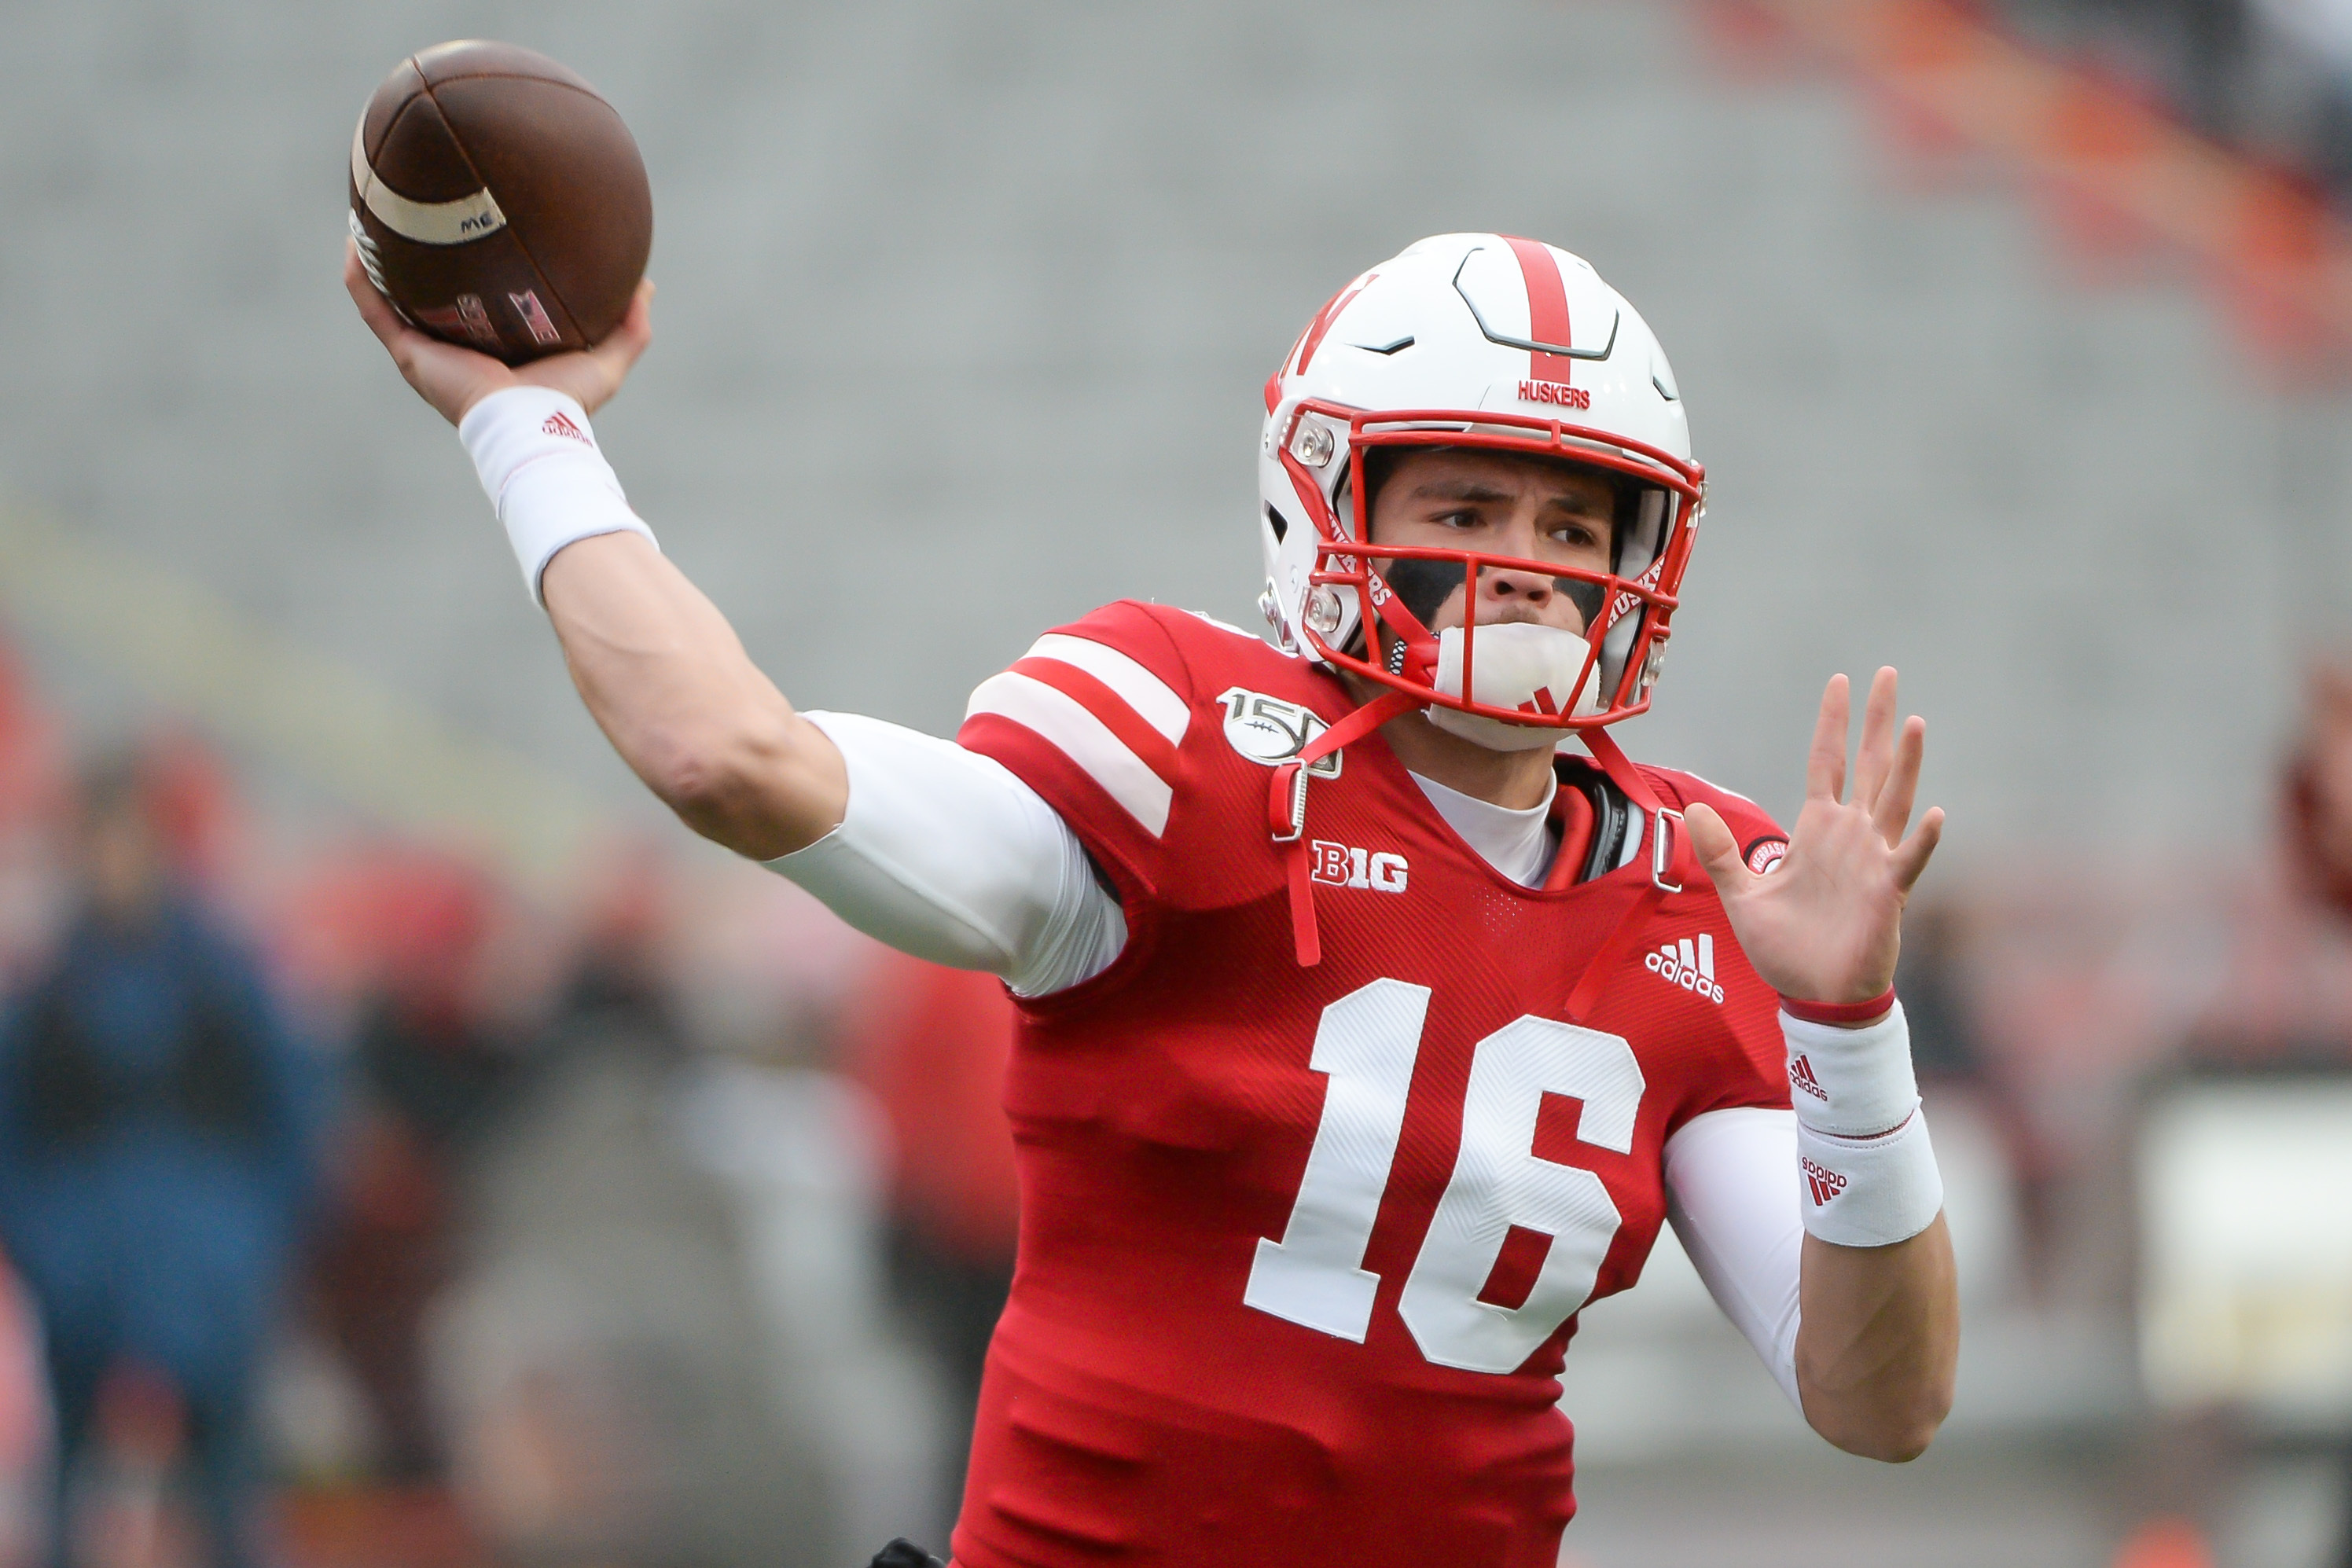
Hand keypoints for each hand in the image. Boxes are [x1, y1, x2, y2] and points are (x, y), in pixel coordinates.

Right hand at [344, 240, 653, 425]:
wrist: (529, 426)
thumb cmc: (564, 404)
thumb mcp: (606, 360)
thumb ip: (629, 327)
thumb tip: (646, 284)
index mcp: (491, 348)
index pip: (476, 305)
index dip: (470, 274)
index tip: (471, 235)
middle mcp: (453, 347)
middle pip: (428, 297)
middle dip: (417, 260)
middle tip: (414, 214)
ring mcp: (426, 351)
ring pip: (390, 298)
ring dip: (376, 260)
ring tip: (369, 217)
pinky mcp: (410, 354)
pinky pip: (373, 308)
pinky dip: (360, 277)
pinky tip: (353, 242)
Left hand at [1684, 668, 1942, 1006]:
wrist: (1813, 994)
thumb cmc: (1785, 948)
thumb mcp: (1741, 895)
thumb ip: (1720, 852)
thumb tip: (1691, 809)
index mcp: (1816, 830)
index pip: (1826, 762)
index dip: (1832, 724)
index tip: (1840, 682)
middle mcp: (1850, 836)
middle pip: (1868, 766)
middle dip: (1877, 722)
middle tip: (1888, 674)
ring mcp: (1872, 861)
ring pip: (1894, 801)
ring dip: (1906, 765)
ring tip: (1913, 722)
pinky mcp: (1887, 894)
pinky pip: (1907, 861)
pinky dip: (1920, 839)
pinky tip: (1933, 814)